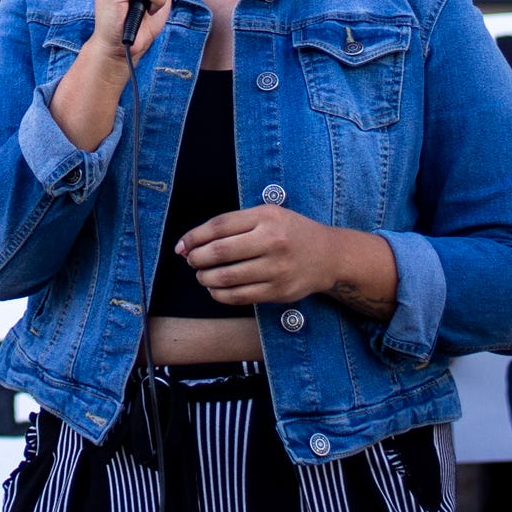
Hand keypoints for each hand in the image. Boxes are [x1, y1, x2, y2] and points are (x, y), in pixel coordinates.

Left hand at [174, 205, 386, 309]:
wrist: (329, 255)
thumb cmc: (291, 232)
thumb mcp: (268, 215)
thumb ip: (233, 224)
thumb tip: (190, 243)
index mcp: (266, 217)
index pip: (219, 226)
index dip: (194, 237)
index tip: (182, 246)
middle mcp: (272, 241)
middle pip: (220, 252)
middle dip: (197, 259)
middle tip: (192, 261)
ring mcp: (277, 268)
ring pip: (227, 277)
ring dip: (206, 278)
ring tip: (202, 276)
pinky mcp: (279, 291)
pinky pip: (240, 296)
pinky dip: (220, 295)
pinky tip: (216, 289)